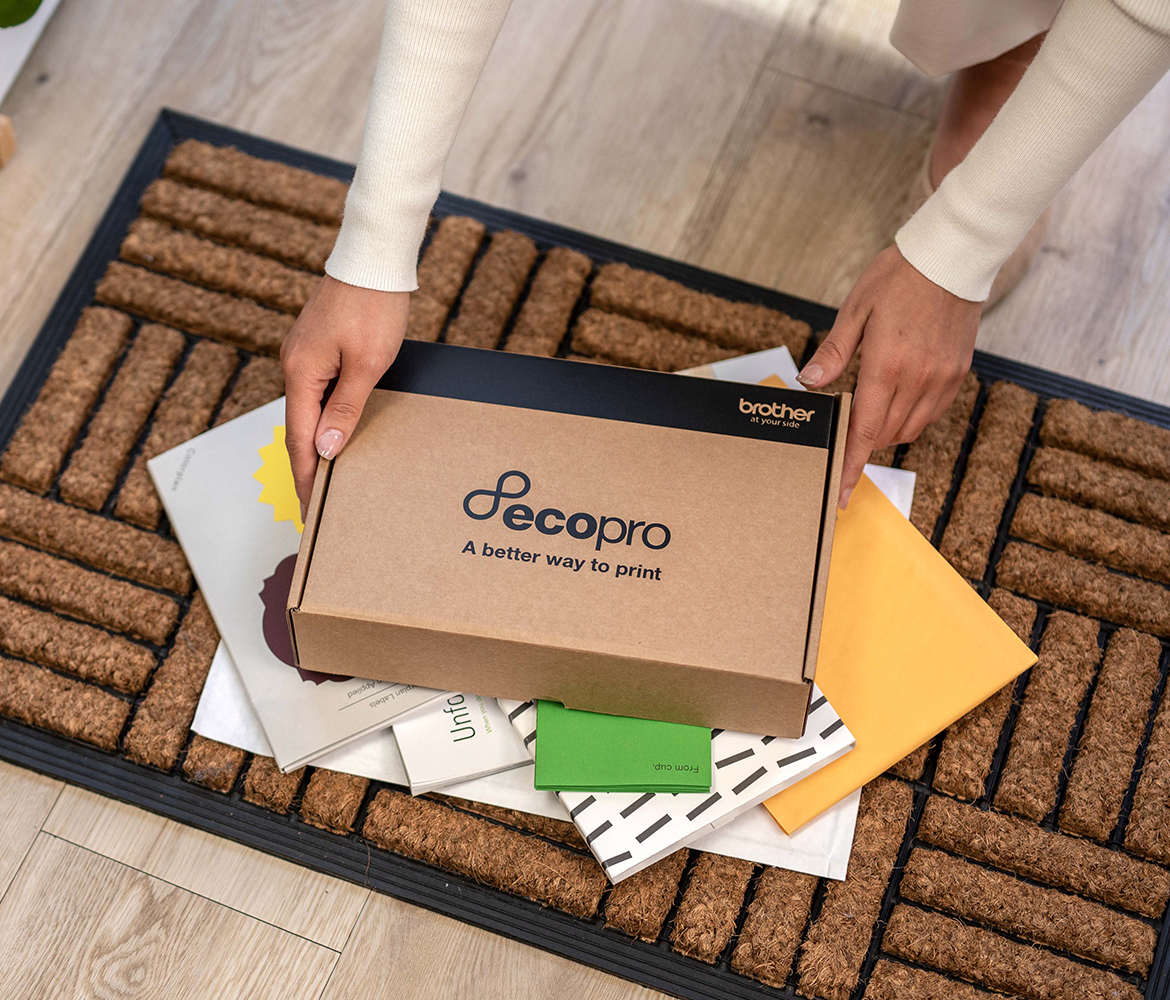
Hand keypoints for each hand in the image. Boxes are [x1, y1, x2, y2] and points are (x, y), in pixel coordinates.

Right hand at [281, 274, 408, 512]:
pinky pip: (316, 392)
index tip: (309, 510)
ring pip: (307, 410)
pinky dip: (323, 418)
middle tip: (318, 505)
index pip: (299, 440)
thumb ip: (345, 409)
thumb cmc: (374, 306)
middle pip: (297, 428)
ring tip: (329, 478)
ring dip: (315, 443)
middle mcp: (294, 365)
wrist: (374, 258)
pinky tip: (335, 432)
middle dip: (307, 467)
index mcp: (301, 373)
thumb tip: (324, 448)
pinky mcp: (317, 346)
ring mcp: (304, 354)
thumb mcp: (367, 365)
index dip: (305, 477)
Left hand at [796, 245, 980, 508]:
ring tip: (871, 411)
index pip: (865, 430)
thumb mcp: (855, 310)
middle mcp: (918, 378)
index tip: (840, 494)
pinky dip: (912, 417)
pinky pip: (932, 412)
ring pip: (911, 428)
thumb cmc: (898, 277)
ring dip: (887, 430)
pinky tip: (899, 399)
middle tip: (846, 429)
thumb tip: (809, 383)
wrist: (952, 256)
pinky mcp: (959, 372)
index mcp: (887, 365)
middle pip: (886, 434)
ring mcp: (942, 377)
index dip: (850, 466)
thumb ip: (834, 352)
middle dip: (863, 441)